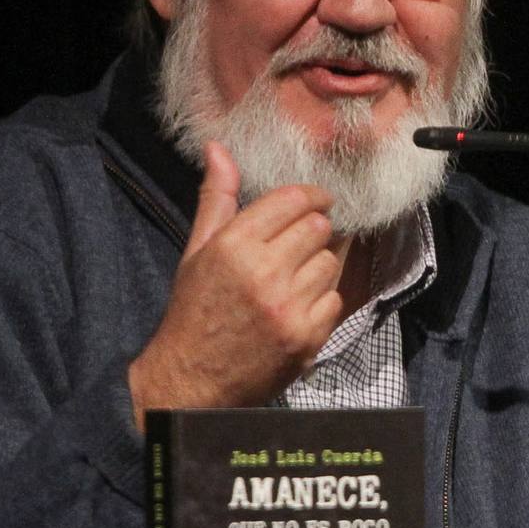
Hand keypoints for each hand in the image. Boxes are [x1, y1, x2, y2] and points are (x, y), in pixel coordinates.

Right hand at [129, 141, 350, 427]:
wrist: (192, 379)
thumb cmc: (194, 310)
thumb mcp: (197, 250)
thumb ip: (217, 198)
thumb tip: (219, 148)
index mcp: (234, 245)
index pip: (293, 200)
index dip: (312, 196)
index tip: (318, 201)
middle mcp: (263, 272)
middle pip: (318, 227)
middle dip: (315, 229)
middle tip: (302, 241)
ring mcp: (288, 307)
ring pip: (331, 262)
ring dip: (320, 264)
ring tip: (296, 277)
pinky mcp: (306, 337)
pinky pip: (335, 298)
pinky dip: (323, 299)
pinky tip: (300, 305)